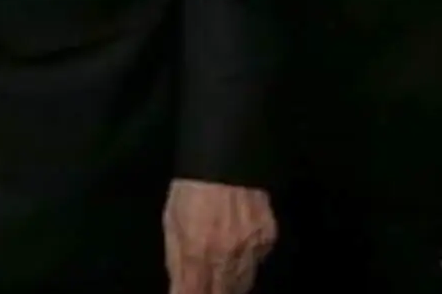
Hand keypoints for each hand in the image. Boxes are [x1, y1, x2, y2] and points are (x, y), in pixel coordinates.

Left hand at [163, 179, 274, 293]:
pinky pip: (258, 260)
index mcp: (196, 251)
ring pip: (243, 281)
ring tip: (220, 267)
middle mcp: (226, 256)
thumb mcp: (172, 222)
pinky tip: (238, 244)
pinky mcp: (269, 238)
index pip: (192, 292)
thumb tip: (181, 286)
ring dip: (231, 282)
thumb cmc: (191, 189)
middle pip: (223, 292)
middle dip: (212, 290)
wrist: (227, 160)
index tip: (186, 293)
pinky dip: (247, 259)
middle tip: (205, 284)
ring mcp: (251, 249)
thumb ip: (177, 259)